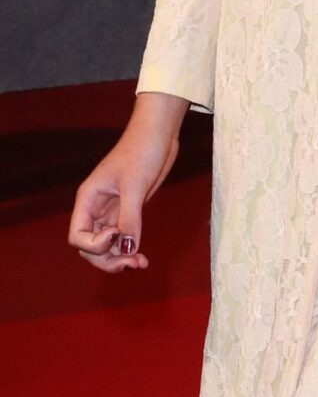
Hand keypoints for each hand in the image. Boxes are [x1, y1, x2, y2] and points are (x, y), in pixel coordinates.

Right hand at [67, 92, 188, 271]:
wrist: (159, 133)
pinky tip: (141, 258)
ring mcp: (112, 211)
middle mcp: (96, 208)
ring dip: (119, 258)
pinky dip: (129, 249)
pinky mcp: (129, 211)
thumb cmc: (142, 150)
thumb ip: (130, 218)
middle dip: (107, 259)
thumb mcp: (135, 185)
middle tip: (131, 263)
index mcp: (88, 199)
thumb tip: (127, 249)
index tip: (116, 235)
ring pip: (106, 246)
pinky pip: (123, 237)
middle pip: (90, 248)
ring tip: (140, 263)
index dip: (94, 245)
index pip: (78, 236)